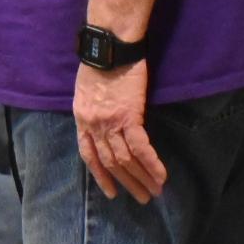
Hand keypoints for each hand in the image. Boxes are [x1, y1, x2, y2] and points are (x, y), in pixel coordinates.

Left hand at [72, 58, 167, 201]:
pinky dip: (151, 164)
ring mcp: (110, 122)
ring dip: (141, 178)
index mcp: (81, 118)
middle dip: (126, 183)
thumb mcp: (86, 90)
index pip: (88, 154)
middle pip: (109, 162)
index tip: (111, 192)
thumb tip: (104, 123)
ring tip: (155, 191)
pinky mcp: (129, 116)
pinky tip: (161, 176)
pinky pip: (140, 147)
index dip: (100, 175)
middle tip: (142, 198)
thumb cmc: (100, 62)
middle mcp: (93, 124)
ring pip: (125, 159)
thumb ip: (93, 110)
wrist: (110, 45)